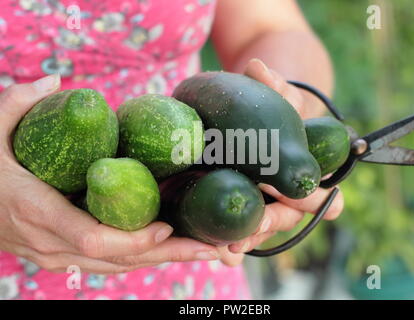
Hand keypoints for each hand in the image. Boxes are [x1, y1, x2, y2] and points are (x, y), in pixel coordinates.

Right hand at [0, 75, 220, 273]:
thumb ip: (20, 103)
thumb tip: (58, 82)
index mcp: (38, 211)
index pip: (92, 239)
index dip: (132, 239)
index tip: (166, 227)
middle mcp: (51, 243)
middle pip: (118, 260)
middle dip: (166, 255)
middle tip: (210, 247)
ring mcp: (57, 255)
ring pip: (117, 266)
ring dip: (162, 259)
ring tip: (204, 249)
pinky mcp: (63, 256)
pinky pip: (109, 262)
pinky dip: (142, 257)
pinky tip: (171, 247)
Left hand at [227, 59, 343, 253]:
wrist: (259, 118)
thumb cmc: (278, 109)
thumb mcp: (280, 96)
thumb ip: (275, 86)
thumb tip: (256, 67)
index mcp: (306, 172)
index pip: (320, 193)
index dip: (316, 200)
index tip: (321, 209)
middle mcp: (288, 193)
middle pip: (284, 216)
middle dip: (267, 224)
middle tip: (250, 233)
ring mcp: (264, 201)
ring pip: (259, 226)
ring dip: (245, 239)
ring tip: (228, 252)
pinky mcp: (241, 203)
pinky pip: (237, 224)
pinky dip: (228, 237)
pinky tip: (218, 252)